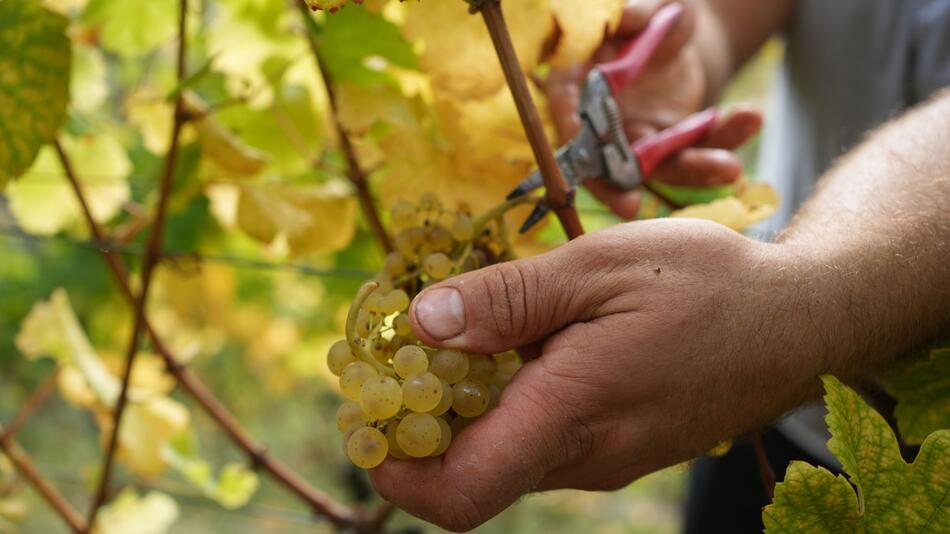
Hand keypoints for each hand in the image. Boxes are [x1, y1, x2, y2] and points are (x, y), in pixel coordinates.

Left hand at [371, 219, 826, 530]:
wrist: (801, 318)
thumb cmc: (707, 283)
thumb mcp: (598, 267)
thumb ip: (508, 299)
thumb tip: (421, 323)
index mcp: (571, 417)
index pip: (458, 494)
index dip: (394, 470)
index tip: (366, 413)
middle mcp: (583, 458)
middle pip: (471, 471)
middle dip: (423, 420)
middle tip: (406, 344)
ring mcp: (605, 459)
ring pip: (507, 452)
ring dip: (470, 403)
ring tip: (472, 325)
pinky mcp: (621, 446)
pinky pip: (544, 438)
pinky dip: (513, 400)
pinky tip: (528, 339)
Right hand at [543, 0, 762, 217]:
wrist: (675, 31)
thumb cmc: (647, 17)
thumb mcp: (644, 8)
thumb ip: (635, 13)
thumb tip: (624, 17)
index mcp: (575, 84)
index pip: (566, 113)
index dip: (570, 135)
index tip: (579, 149)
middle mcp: (602, 122)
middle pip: (604, 161)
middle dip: (615, 187)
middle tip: (627, 209)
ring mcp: (639, 138)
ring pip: (661, 165)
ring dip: (694, 170)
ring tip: (729, 168)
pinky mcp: (676, 143)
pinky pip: (701, 146)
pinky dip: (727, 137)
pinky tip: (750, 117)